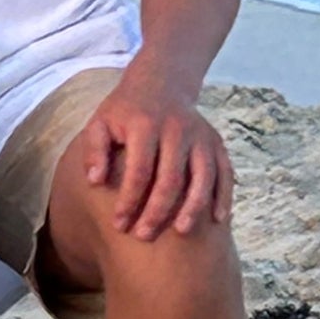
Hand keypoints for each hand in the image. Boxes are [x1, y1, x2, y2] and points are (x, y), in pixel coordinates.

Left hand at [82, 71, 234, 241]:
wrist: (160, 82)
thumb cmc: (124, 112)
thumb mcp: (100, 123)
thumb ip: (94, 150)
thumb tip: (94, 181)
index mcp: (145, 125)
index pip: (139, 171)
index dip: (129, 200)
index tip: (118, 224)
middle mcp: (177, 129)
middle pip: (170, 179)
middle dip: (157, 211)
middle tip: (143, 236)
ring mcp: (200, 136)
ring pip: (202, 177)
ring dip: (193, 207)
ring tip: (180, 232)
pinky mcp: (216, 142)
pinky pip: (225, 172)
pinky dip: (223, 196)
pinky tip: (217, 220)